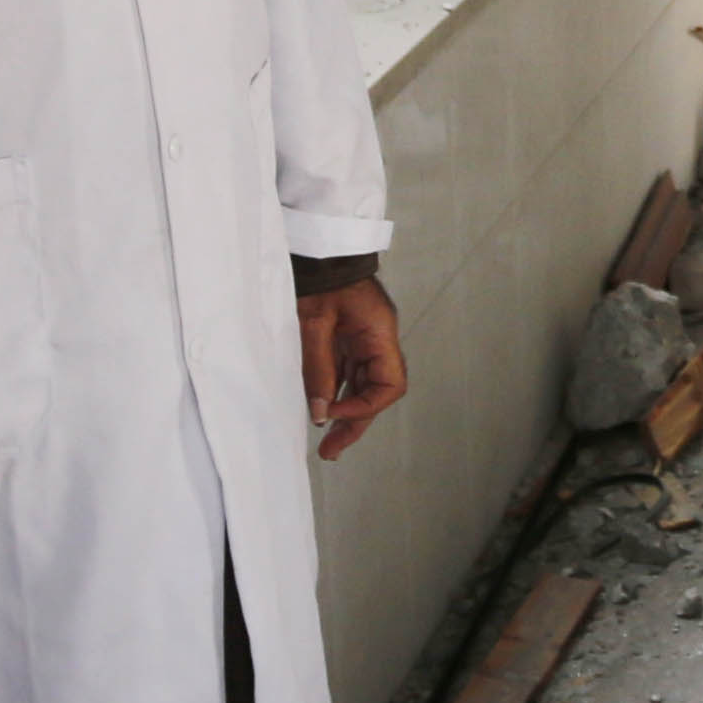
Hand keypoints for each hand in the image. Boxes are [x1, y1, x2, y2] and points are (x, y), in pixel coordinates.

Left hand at [299, 274, 407, 458]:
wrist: (318, 250)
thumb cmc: (319, 276)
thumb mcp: (313, 323)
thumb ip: (318, 369)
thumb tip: (320, 411)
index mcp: (380, 334)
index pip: (389, 385)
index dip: (364, 407)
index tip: (332, 414)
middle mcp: (378, 340)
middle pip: (377, 392)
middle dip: (356, 423)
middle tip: (332, 451)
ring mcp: (365, 340)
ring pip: (363, 386)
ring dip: (347, 413)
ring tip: (328, 444)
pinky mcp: (349, 338)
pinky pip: (349, 373)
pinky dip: (338, 393)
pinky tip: (323, 409)